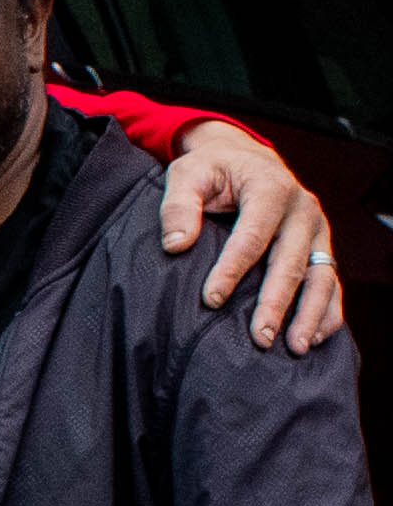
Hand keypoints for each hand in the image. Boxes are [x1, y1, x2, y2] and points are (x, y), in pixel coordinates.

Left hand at [149, 121, 344, 349]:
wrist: (243, 158)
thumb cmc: (212, 169)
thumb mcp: (187, 174)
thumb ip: (179, 205)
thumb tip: (176, 244)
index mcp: (270, 189)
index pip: (252, 236)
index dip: (232, 269)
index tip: (211, 300)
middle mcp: (302, 210)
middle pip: (290, 262)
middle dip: (275, 302)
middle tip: (259, 338)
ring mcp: (316, 229)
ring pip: (319, 275)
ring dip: (309, 313)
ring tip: (294, 348)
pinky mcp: (320, 245)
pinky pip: (329, 280)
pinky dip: (328, 309)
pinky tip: (315, 337)